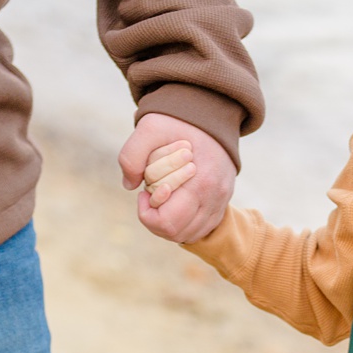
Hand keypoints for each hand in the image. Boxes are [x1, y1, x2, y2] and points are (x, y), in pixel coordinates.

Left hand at [120, 114, 234, 243]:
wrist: (211, 117)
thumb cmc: (178, 122)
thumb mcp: (148, 128)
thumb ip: (131, 156)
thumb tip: (130, 186)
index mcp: (199, 183)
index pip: (167, 221)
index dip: (146, 211)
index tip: (143, 191)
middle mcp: (214, 197)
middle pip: (177, 232)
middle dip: (154, 219)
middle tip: (150, 196)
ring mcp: (221, 202)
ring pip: (189, 235)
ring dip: (168, 224)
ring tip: (162, 200)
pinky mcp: (222, 203)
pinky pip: (201, 229)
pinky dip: (182, 224)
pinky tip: (174, 205)